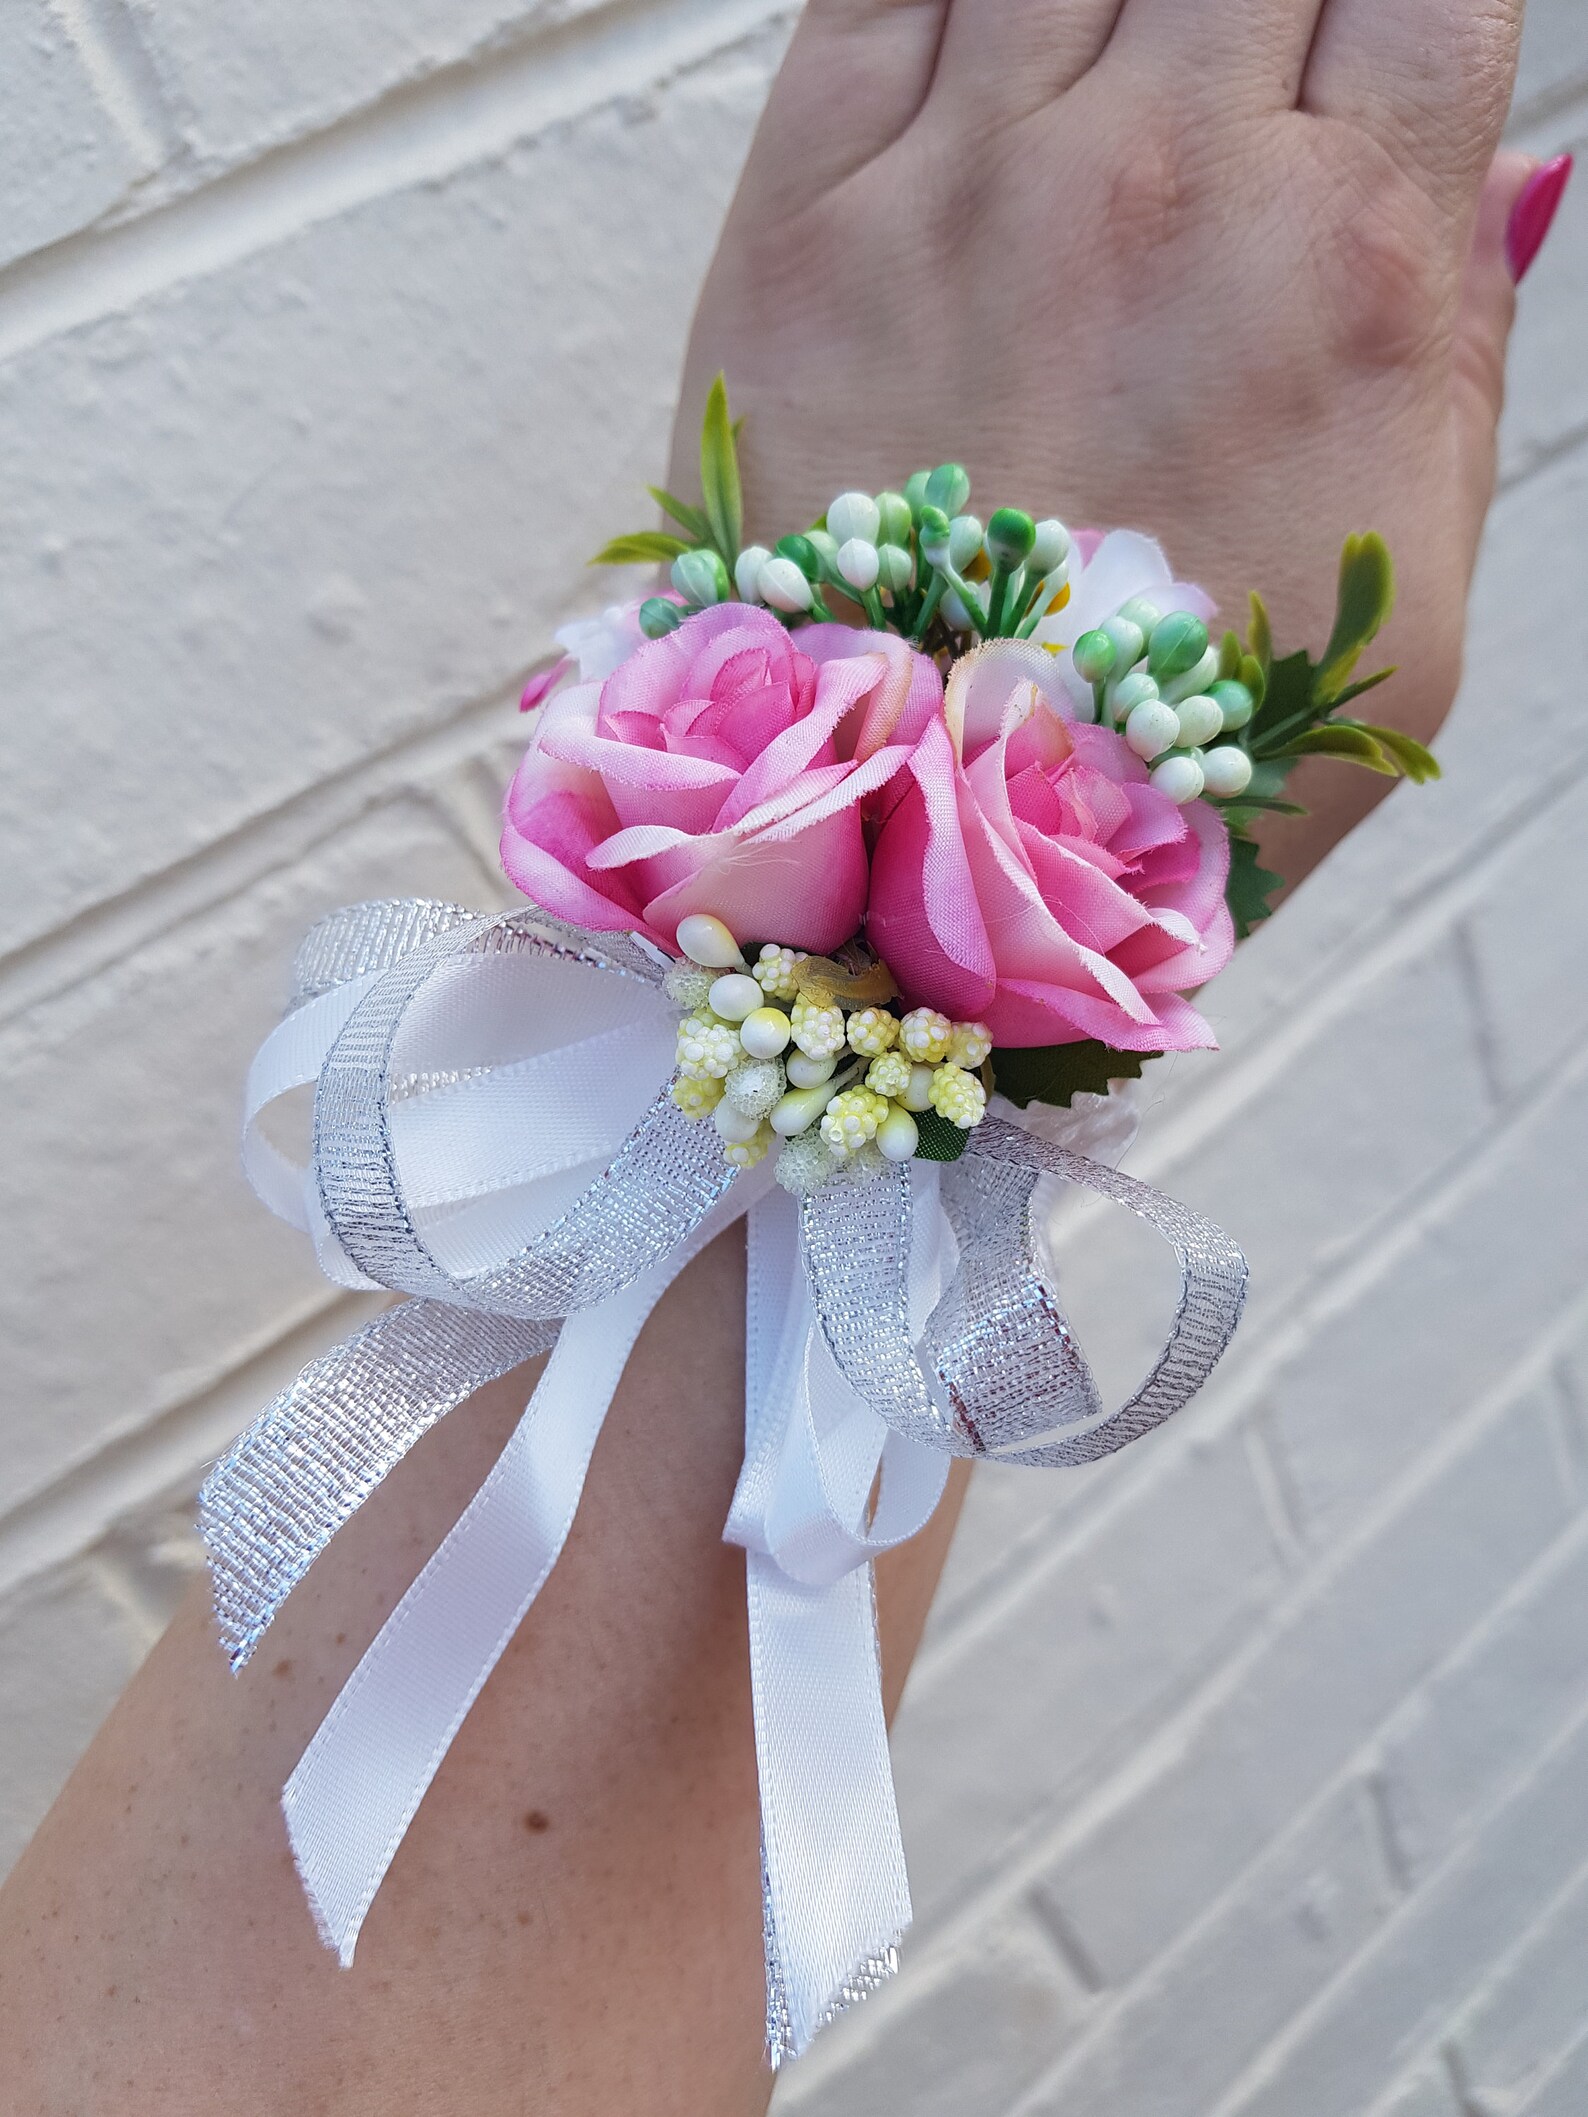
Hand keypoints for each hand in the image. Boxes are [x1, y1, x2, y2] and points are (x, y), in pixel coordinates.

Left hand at [670, 0, 1529, 886]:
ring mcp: (969, 186)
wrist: (924, 851)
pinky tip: (991, 45)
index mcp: (1349, 267)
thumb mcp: (1409, 590)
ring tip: (1113, 81)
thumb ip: (1461, 334)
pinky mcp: (800, 222)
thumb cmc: (1182, 747)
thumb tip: (1507, 153)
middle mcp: (1167, 184)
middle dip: (1262, 0)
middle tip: (1225, 91)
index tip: (1363, 44)